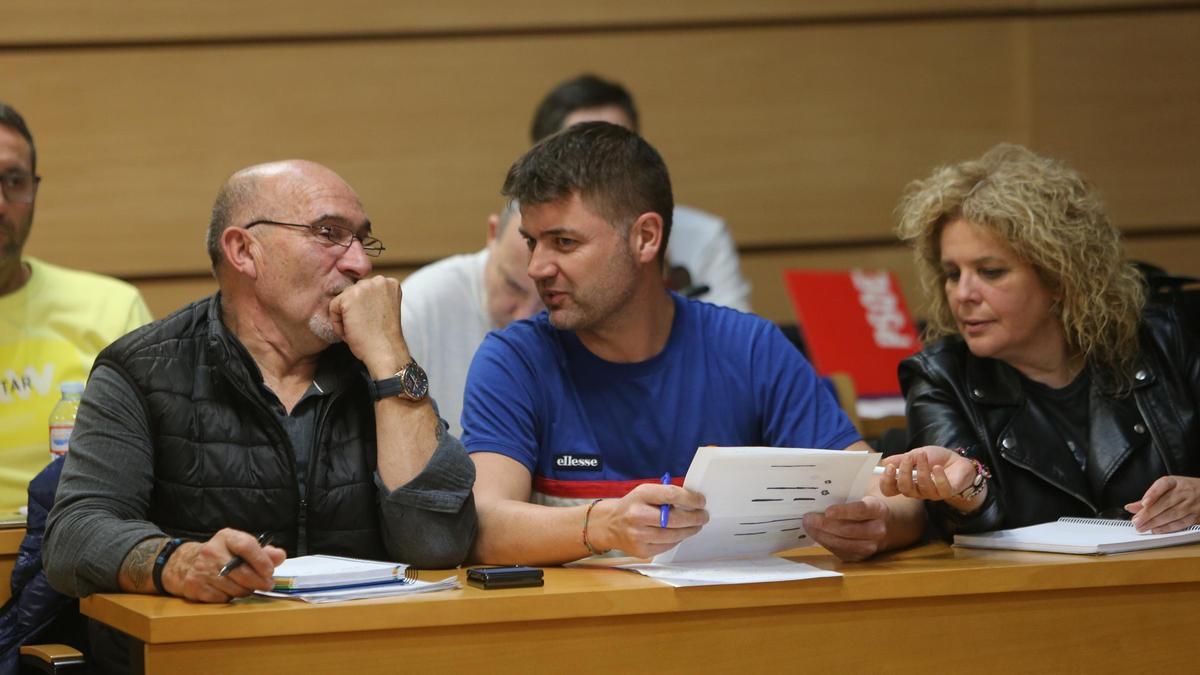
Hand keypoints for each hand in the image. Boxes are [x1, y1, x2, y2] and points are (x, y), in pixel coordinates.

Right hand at [164, 528, 285, 602]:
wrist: (184, 563)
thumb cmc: (222, 555)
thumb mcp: (240, 547)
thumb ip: (263, 552)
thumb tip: (280, 556)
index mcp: (226, 537)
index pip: (247, 546)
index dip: (262, 561)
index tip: (270, 572)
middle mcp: (212, 551)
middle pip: (243, 573)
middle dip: (259, 582)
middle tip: (267, 585)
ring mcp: (201, 569)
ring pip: (235, 588)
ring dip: (246, 591)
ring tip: (247, 586)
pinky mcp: (195, 587)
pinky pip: (223, 598)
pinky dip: (230, 597)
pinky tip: (229, 590)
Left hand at [328, 276, 408, 375]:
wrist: (385, 351)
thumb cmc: (384, 337)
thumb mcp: (384, 309)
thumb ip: (375, 297)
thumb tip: (356, 297)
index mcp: (390, 283)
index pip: (365, 290)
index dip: (364, 309)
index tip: (371, 322)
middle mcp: (379, 280)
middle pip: (353, 292)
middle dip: (354, 310)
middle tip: (364, 327)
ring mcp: (364, 286)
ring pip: (342, 300)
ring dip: (346, 316)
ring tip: (359, 329)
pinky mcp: (349, 296)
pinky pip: (333, 307)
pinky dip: (338, 323)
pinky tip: (351, 331)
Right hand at [593, 483, 708, 557]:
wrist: (610, 525)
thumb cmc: (633, 505)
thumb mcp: (645, 492)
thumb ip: (666, 495)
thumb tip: (693, 502)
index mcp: (640, 495)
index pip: (671, 495)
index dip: (690, 499)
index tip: (701, 501)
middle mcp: (637, 515)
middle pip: (674, 519)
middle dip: (694, 518)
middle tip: (704, 516)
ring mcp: (638, 535)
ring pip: (673, 535)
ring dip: (689, 530)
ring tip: (696, 526)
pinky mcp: (641, 551)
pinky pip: (667, 545)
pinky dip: (677, 539)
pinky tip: (680, 534)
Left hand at [802, 496, 889, 561]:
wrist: (886, 525)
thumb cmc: (867, 505)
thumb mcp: (864, 494)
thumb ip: (848, 493)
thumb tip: (820, 493)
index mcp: (878, 510)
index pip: (861, 510)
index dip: (843, 511)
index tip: (827, 511)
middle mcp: (878, 530)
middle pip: (848, 530)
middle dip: (824, 525)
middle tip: (808, 518)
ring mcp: (871, 546)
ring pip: (842, 543)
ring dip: (821, 535)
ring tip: (808, 526)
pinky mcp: (861, 556)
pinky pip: (840, 551)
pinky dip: (825, 543)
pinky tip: (816, 534)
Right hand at [878, 446, 979, 505]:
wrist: (956, 460)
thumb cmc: (934, 459)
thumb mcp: (915, 454)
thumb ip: (900, 459)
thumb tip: (884, 462)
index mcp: (906, 482)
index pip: (890, 489)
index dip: (887, 481)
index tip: (890, 467)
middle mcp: (917, 490)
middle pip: (905, 489)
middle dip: (905, 472)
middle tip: (909, 457)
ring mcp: (932, 493)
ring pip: (923, 487)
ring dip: (922, 468)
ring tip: (923, 455)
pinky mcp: (947, 492)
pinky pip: (941, 489)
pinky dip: (939, 477)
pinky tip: (938, 467)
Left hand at [1127, 476, 1199, 532]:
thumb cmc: (1183, 489)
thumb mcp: (1166, 487)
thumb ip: (1149, 497)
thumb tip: (1131, 508)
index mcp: (1174, 482)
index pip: (1163, 485)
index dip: (1152, 494)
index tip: (1144, 503)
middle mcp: (1183, 492)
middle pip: (1164, 503)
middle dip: (1148, 514)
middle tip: (1136, 521)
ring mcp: (1191, 504)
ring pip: (1172, 514)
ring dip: (1155, 523)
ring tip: (1142, 527)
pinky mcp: (1196, 516)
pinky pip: (1181, 523)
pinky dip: (1167, 528)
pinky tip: (1156, 530)